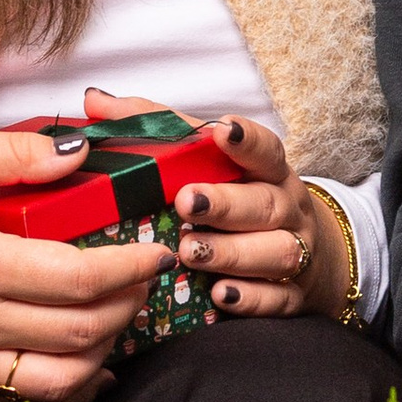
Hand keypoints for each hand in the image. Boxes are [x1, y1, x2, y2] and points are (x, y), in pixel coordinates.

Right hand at [0, 128, 171, 401]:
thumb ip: (13, 152)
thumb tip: (80, 151)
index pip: (77, 279)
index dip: (130, 268)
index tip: (155, 251)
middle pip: (79, 331)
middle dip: (129, 305)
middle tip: (146, 277)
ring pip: (58, 380)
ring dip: (104, 352)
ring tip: (120, 315)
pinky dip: (67, 392)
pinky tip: (90, 365)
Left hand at [79, 89, 349, 318]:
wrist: (306, 251)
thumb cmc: (240, 196)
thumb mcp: (206, 161)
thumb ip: (156, 129)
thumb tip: (95, 101)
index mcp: (267, 170)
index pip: (264, 149)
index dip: (245, 140)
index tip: (222, 131)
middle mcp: (285, 207)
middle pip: (264, 203)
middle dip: (225, 204)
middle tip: (186, 203)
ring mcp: (293, 251)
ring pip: (274, 251)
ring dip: (231, 252)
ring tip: (189, 252)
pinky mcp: (291, 295)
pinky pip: (276, 299)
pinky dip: (250, 298)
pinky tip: (219, 295)